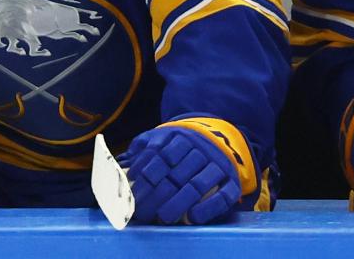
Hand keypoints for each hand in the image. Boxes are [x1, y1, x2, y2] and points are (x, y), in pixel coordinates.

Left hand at [119, 125, 239, 224]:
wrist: (219, 139)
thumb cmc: (180, 146)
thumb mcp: (161, 138)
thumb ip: (142, 148)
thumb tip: (121, 164)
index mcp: (177, 136)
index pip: (158, 154)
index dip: (144, 174)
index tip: (131, 192)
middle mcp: (199, 148)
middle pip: (176, 173)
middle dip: (157, 194)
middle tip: (142, 212)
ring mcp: (217, 164)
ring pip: (198, 184)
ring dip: (179, 202)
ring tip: (163, 217)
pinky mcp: (232, 181)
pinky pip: (224, 195)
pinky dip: (209, 207)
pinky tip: (193, 217)